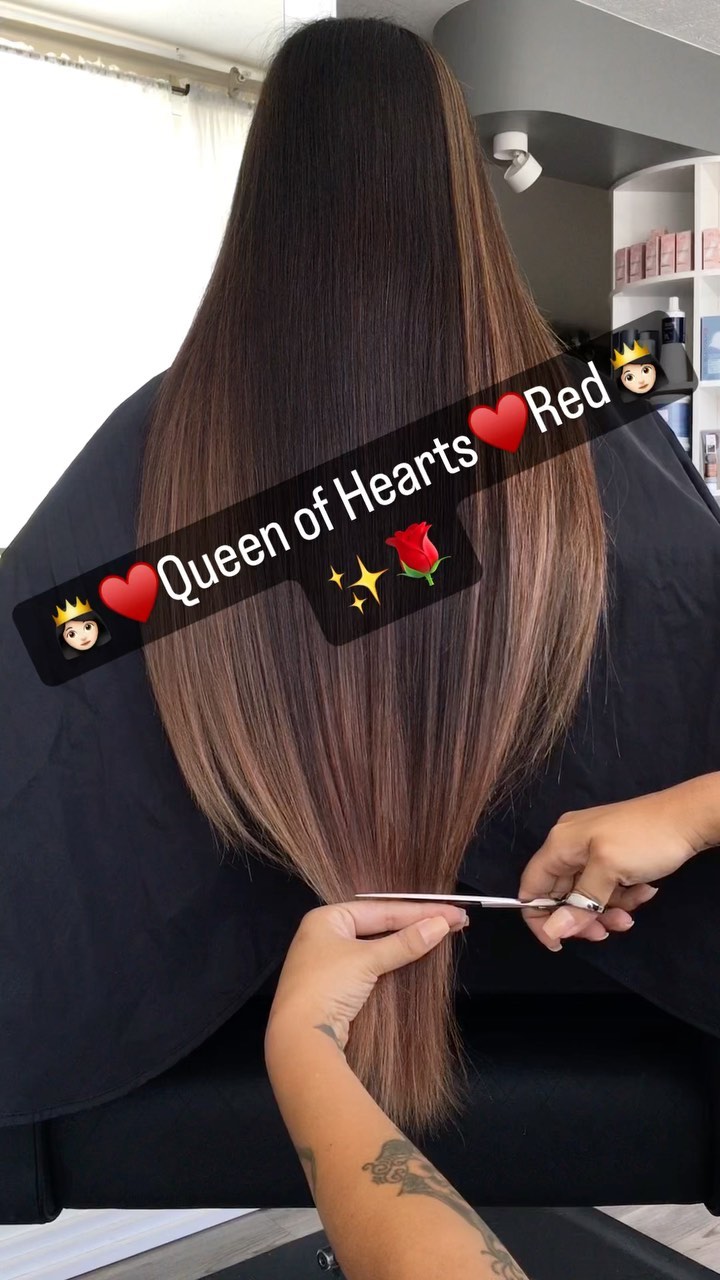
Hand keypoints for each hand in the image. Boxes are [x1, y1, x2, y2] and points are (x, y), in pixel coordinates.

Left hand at [265, 900, 467, 1055]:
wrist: (299, 1038)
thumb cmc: (328, 987)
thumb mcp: (367, 960)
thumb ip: (405, 943)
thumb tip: (441, 924)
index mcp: (326, 918)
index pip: (381, 909)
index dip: (418, 911)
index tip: (452, 911)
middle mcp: (325, 935)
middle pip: (379, 924)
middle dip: (416, 923)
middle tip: (454, 920)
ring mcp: (330, 961)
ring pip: (377, 945)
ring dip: (407, 941)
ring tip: (441, 933)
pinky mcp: (337, 986)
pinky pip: (372, 964)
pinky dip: (394, 959)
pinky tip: (416, 955)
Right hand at [518, 780, 713, 949]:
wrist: (689, 816)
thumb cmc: (645, 838)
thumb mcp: (610, 871)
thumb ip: (579, 902)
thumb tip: (553, 930)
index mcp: (560, 844)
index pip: (532, 886)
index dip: (539, 918)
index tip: (560, 942)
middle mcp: (570, 845)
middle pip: (560, 894)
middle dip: (583, 917)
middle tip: (605, 932)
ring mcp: (592, 848)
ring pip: (586, 894)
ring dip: (608, 909)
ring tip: (631, 913)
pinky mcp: (611, 853)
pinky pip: (606, 884)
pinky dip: (623, 895)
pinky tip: (644, 891)